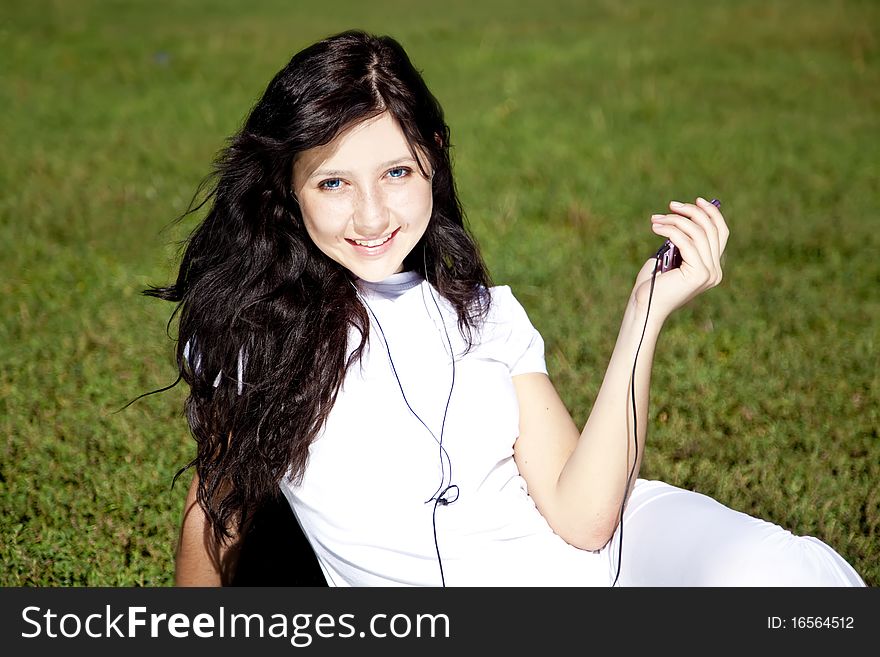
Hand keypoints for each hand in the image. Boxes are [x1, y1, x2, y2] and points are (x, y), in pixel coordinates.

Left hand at [630, 197, 728, 320]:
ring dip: (675, 221)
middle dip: (691, 212)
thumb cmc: (652, 283)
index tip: (696, 200)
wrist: (644, 305)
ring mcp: (709, 273)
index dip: (711, 214)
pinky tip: (655, 228)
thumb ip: (682, 239)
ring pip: (698, 233)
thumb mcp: (670, 256)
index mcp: (712, 267)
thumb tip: (684, 214)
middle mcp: (715, 271)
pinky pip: (685, 242)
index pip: (721, 233)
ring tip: (656, 220)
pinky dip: (670, 230)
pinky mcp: (698, 274)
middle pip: (711, 229)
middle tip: (671, 206)